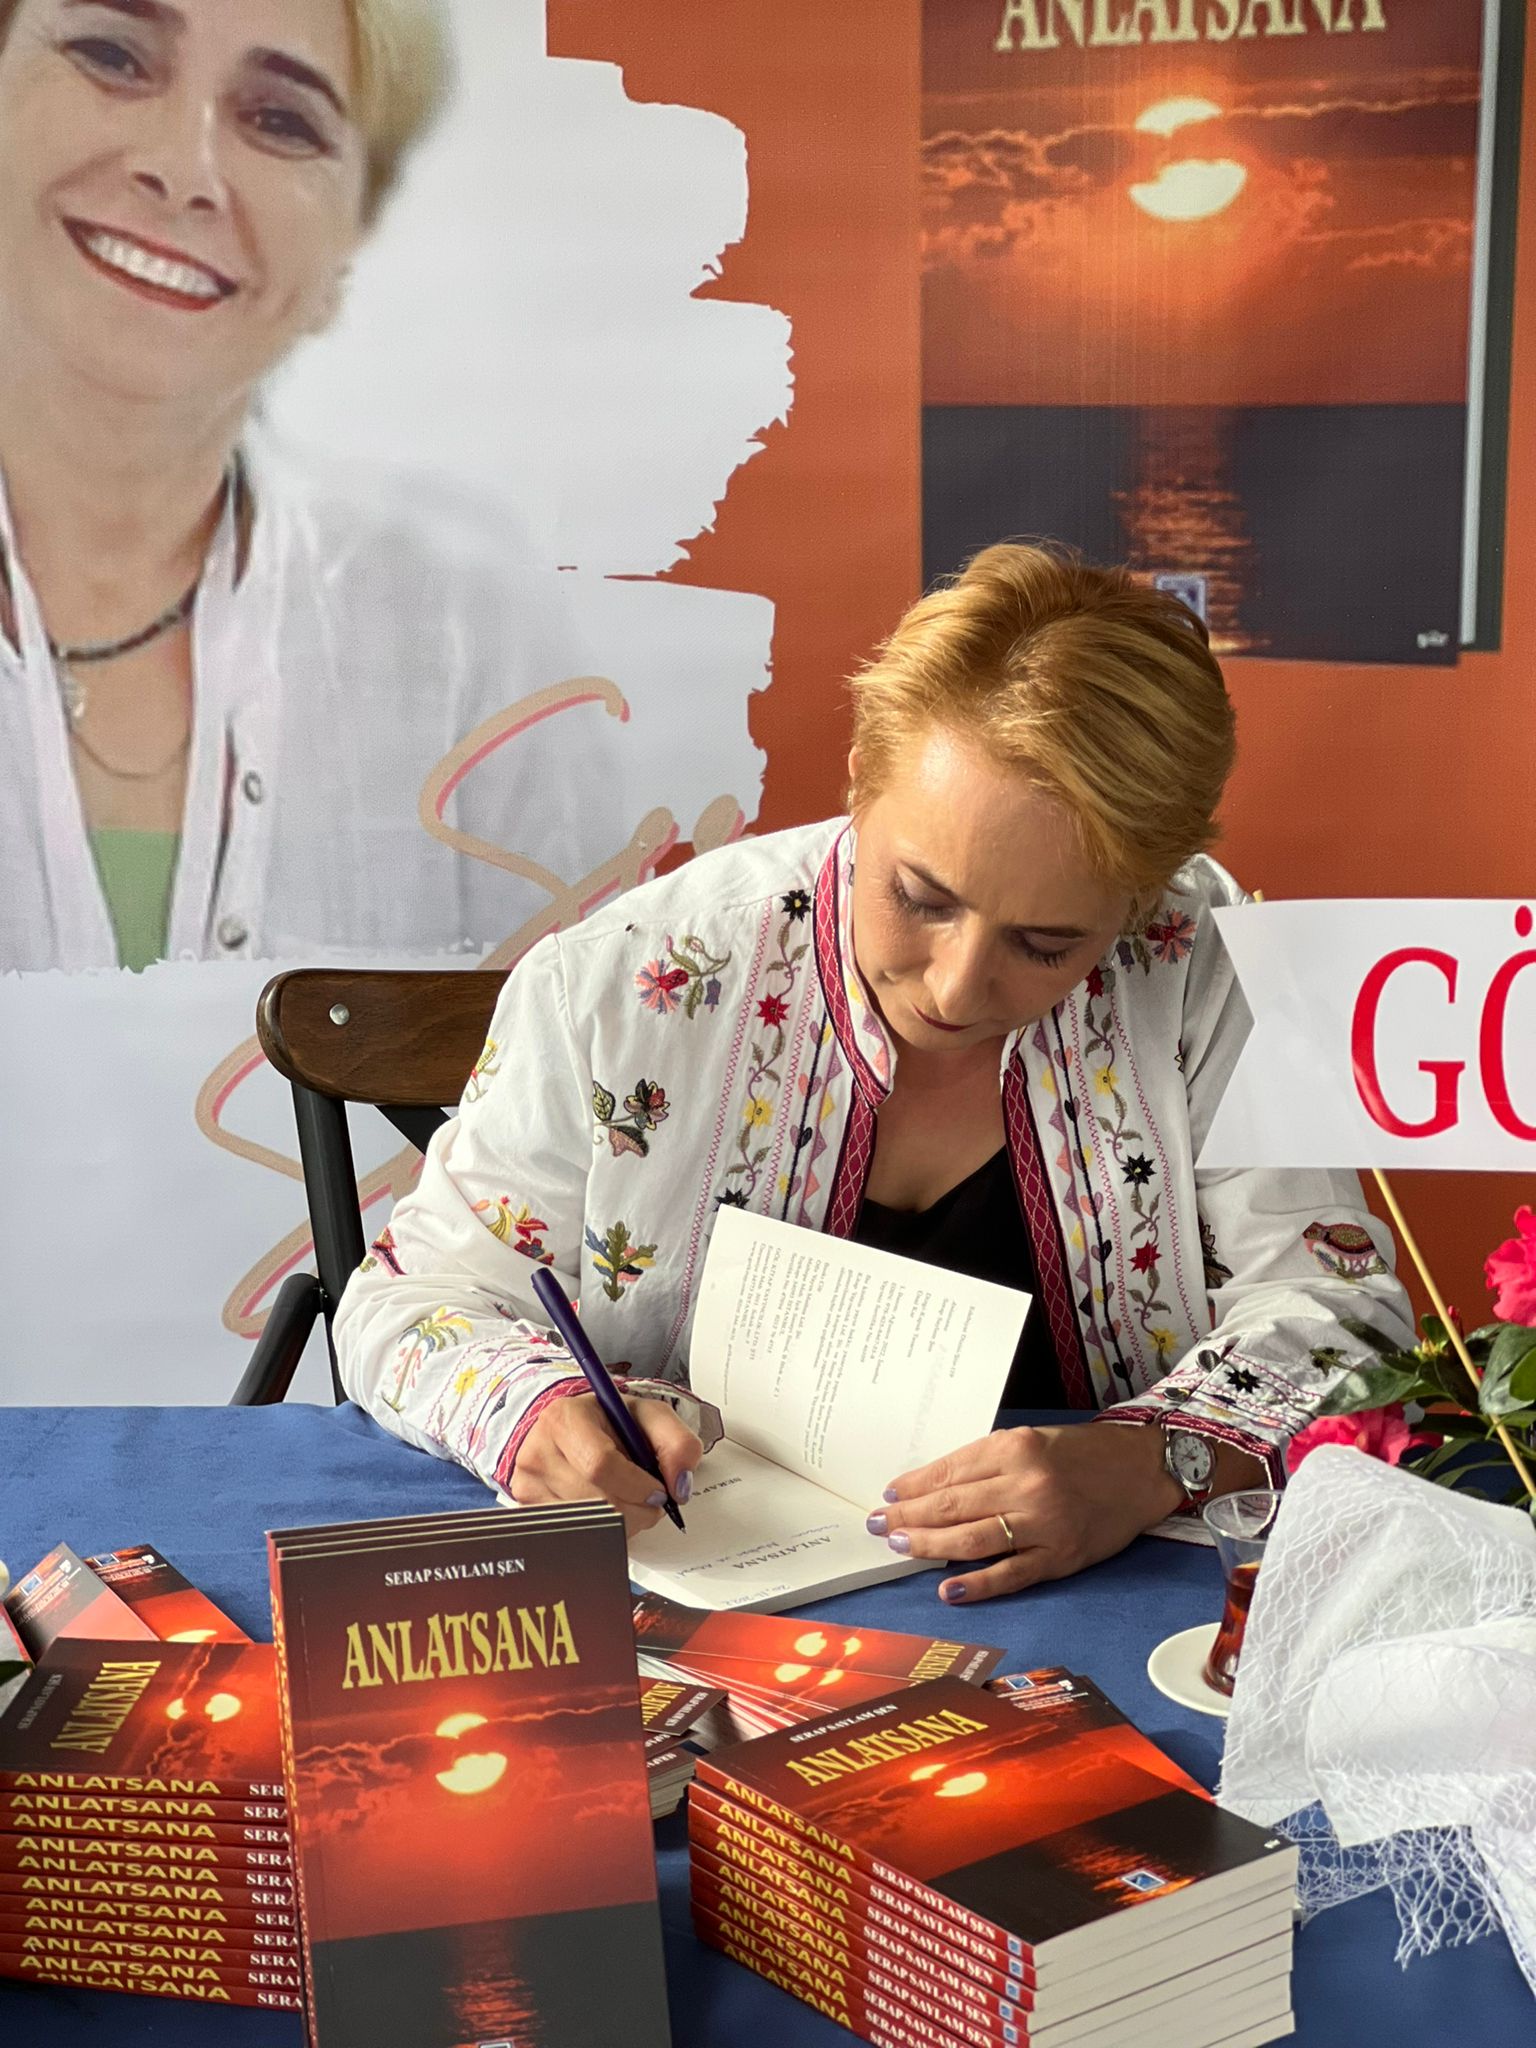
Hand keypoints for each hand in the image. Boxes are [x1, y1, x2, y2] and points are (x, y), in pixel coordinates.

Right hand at [514, 1391, 701, 1537]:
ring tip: (627, 1501)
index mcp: (564, 1418)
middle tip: (649, 1501)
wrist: (576, 1432)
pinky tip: (606, 1511)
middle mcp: (537, 1452)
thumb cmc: (611, 1424)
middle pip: (596, 1502)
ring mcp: (527, 1486)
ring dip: (621, 1523)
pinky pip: (574, 1539)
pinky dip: (601, 1533)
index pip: (600, 1464)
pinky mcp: (528, 1513)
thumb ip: (677, 1442)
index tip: (658, 1491)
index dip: (637, 1486)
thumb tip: (679, 1486)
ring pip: (587, 1526)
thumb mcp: (650, 1417)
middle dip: (636, 1510)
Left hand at [871, 1421, 1183, 1603]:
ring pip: (972, 1540)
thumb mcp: (1030, 1441)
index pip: (949, 1471)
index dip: (913, 1487)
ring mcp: (1043, 1525)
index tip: (889, 1496)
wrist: (1140, 1470)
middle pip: (952, 1506)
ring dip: (929, 1545)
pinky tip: (948, 1589)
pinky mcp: (1060, 1558)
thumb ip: (985, 1462)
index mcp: (1014, 1449)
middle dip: (909, 1517)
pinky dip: (977, 1585)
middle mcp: (1026, 1485)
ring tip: (900, 1547)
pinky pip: (1011, 1575)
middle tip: (879, 1525)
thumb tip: (932, 1488)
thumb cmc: (1081, 1454)